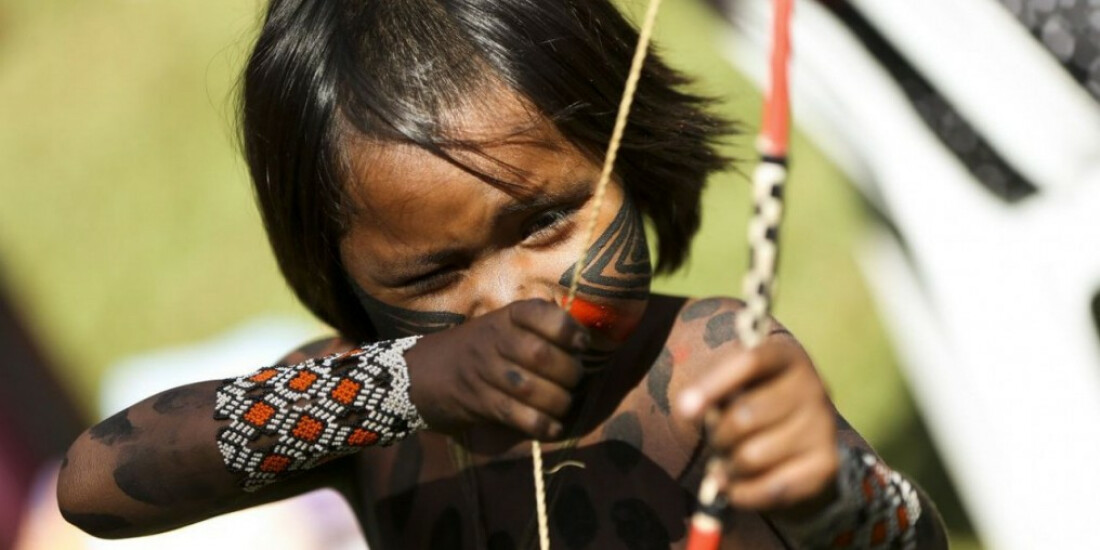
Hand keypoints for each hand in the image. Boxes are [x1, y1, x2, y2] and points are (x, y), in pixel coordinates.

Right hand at [404, 299, 588, 439]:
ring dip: (558, 401)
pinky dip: (541, 425)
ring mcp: (484, 371)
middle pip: (541, 355)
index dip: (568, 329)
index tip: (582, 343)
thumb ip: (539, 329)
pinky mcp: (478, 402)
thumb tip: (585, 342)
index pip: (541, 314)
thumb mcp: (503, 326)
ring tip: (564, 403)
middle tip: (575, 380)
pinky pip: (515, 416)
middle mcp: (495, 339)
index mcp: (507, 316)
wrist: (423, 372)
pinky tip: (553, 428)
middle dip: (569, 372)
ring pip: (531, 388)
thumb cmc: (478, 348)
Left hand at [676, 333, 838, 514]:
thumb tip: (689, 408)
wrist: (801, 436)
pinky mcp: (827, 464)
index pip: (749, 362)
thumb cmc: (756, 400)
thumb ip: (712, 389)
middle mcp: (812, 387)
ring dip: (728, 467)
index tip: (684, 410)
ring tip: (729, 463)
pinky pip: (772, 488)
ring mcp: (823, 427)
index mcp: (786, 356)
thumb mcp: (735, 383)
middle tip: (717, 441)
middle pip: (745, 415)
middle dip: (717, 435)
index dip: (713, 385)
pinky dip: (743, 494)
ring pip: (753, 457)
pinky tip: (735, 488)